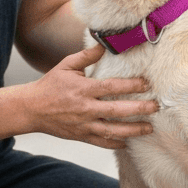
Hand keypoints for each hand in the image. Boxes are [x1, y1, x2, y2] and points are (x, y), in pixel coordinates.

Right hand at [29, 44, 156, 149]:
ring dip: (133, 130)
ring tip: (149, 128)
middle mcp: (85, 109)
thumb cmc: (50, 85)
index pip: (112, 87)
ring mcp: (84, 125)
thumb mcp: (66, 66)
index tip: (146, 83)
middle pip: (117, 111)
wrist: (31, 109)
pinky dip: (116, 143)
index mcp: (83, 89)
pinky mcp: (81, 136)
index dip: (131, 85)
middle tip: (156, 107)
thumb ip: (87, 56)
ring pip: (113, 131)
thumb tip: (104, 44)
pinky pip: (102, 143)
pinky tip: (129, 141)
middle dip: (139, 110)